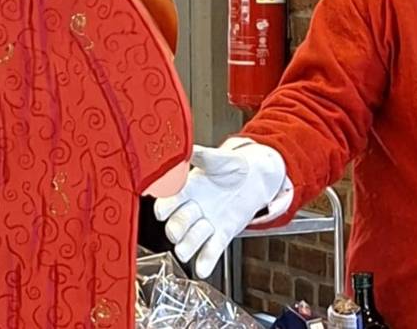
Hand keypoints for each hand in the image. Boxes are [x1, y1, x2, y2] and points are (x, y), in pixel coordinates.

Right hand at [153, 138, 288, 276]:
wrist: (254, 178)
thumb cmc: (231, 166)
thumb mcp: (218, 159)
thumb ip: (201, 155)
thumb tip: (186, 147)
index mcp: (186, 190)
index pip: (168, 201)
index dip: (164, 208)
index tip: (162, 211)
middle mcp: (191, 209)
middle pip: (176, 224)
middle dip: (176, 228)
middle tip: (178, 230)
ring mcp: (205, 224)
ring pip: (191, 240)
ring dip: (189, 245)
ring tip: (189, 248)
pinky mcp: (221, 235)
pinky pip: (211, 251)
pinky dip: (206, 261)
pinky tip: (203, 269)